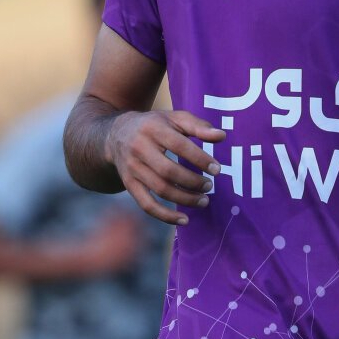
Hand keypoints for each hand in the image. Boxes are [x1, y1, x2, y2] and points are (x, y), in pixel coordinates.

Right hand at [107, 109, 225, 225]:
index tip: (217, 169)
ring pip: (160, 189)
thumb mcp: (174, 118)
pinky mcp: (129, 184)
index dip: (199, 159)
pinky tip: (184, 220)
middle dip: (192, 182)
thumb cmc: (154, 126)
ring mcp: (132, 168)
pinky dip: (165, 216)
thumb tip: (222, 137)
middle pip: (168, 171)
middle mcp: (139, 148)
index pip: (179, 145)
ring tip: (203, 201)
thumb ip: (198, 126)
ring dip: (184, 199)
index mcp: (153, 129)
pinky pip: (146, 204)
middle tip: (209, 186)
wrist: (116, 134)